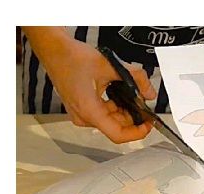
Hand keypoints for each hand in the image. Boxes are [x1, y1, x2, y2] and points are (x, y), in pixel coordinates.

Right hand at [23, 27, 155, 142]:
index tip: (148, 125)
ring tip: (132, 97)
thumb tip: (150, 92)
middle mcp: (83, 117)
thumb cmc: (71, 56)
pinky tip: (119, 95)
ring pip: (110, 121)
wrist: (53, 48)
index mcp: (89, 111)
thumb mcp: (110, 66)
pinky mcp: (81, 109)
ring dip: (124, 111)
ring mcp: (81, 114)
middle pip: (116, 127)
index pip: (118, 135)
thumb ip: (135, 78)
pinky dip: (114, 107)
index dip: (137, 133)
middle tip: (144, 106)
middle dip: (133, 118)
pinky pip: (103, 114)